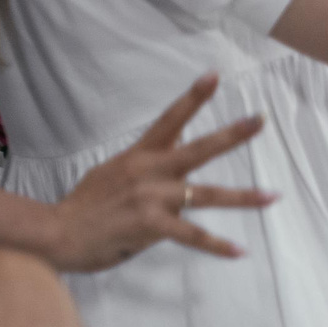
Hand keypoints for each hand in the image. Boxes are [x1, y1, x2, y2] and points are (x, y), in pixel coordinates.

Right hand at [45, 75, 270, 270]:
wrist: (54, 234)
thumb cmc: (86, 205)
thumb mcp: (114, 173)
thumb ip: (147, 166)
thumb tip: (178, 164)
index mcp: (140, 155)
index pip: (170, 120)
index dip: (193, 97)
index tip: (215, 75)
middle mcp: (149, 171)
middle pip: (198, 148)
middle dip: (232, 134)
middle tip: (261, 120)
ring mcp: (151, 197)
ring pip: (206, 194)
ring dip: (243, 197)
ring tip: (273, 196)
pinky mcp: (151, 225)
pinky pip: (192, 236)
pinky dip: (217, 245)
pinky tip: (239, 250)